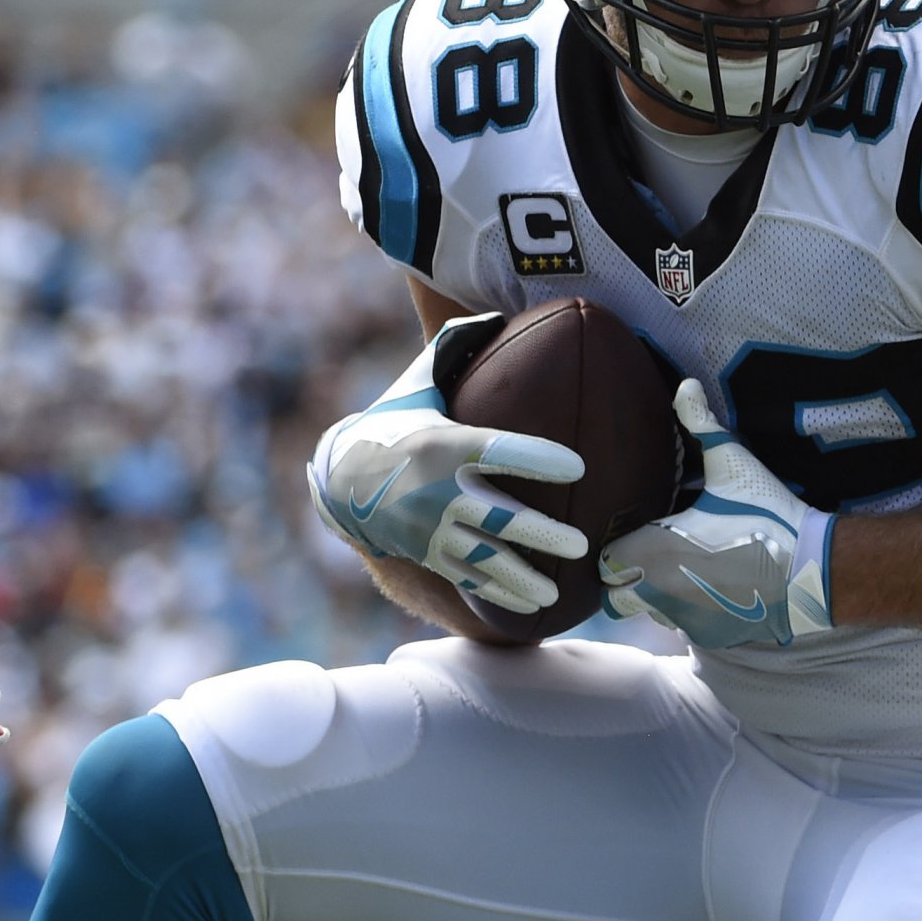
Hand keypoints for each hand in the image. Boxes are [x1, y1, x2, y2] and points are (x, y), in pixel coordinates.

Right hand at [310, 316, 588, 615]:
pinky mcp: (427, 554)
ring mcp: (431, 529)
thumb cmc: (394, 423)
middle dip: (542, 535)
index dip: (538, 458)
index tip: (578, 466)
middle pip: (499, 518)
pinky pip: (468, 579)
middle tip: (581, 545)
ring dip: (523, 578)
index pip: (498, 450)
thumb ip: (454, 348)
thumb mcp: (417, 384)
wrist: (339, 478)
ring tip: (557, 591)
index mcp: (443, 444)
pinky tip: (532, 607)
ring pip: (484, 560)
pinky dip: (499, 594)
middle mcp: (437, 492)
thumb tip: (497, 313)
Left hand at [600, 382, 834, 649]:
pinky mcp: (708, 637)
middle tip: (651, 558)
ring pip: (648, 614)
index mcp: (655, 548)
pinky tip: (713, 590)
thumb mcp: (734, 464)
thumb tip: (685, 384)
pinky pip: (682, 629)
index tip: (636, 536)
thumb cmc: (768, 513)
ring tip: (683, 572)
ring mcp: (683, 619)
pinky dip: (689, 614)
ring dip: (655, 598)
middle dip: (626, 581)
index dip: (616, 549)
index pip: (605, 560)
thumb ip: (701, 425)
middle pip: (615, 597)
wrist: (812, 570)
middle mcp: (659, 590)